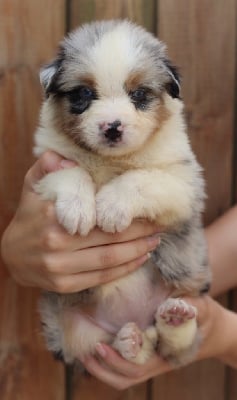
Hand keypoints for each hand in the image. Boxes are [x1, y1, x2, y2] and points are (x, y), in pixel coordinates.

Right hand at [1, 151, 159, 292]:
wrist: (11, 255)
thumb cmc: (28, 216)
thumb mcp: (31, 186)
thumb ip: (46, 167)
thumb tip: (65, 158)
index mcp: (53, 216)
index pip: (99, 215)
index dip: (128, 215)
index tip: (149, 210)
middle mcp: (57, 243)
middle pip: (109, 239)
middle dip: (140, 234)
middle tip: (160, 227)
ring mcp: (60, 268)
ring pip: (109, 260)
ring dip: (137, 252)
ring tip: (155, 242)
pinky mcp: (64, 284)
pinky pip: (101, 278)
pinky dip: (124, 269)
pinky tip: (139, 259)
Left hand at [83, 295, 230, 389]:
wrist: (210, 329)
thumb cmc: (204, 318)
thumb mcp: (203, 309)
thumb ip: (194, 307)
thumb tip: (178, 304)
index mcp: (165, 355)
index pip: (138, 367)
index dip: (118, 361)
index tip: (101, 345)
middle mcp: (155, 361)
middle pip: (126, 377)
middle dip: (103, 367)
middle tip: (86, 349)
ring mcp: (149, 360)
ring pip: (123, 376)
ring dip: (101, 367)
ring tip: (84, 350)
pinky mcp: (145, 353)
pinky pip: (125, 364)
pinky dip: (108, 360)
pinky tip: (95, 343)